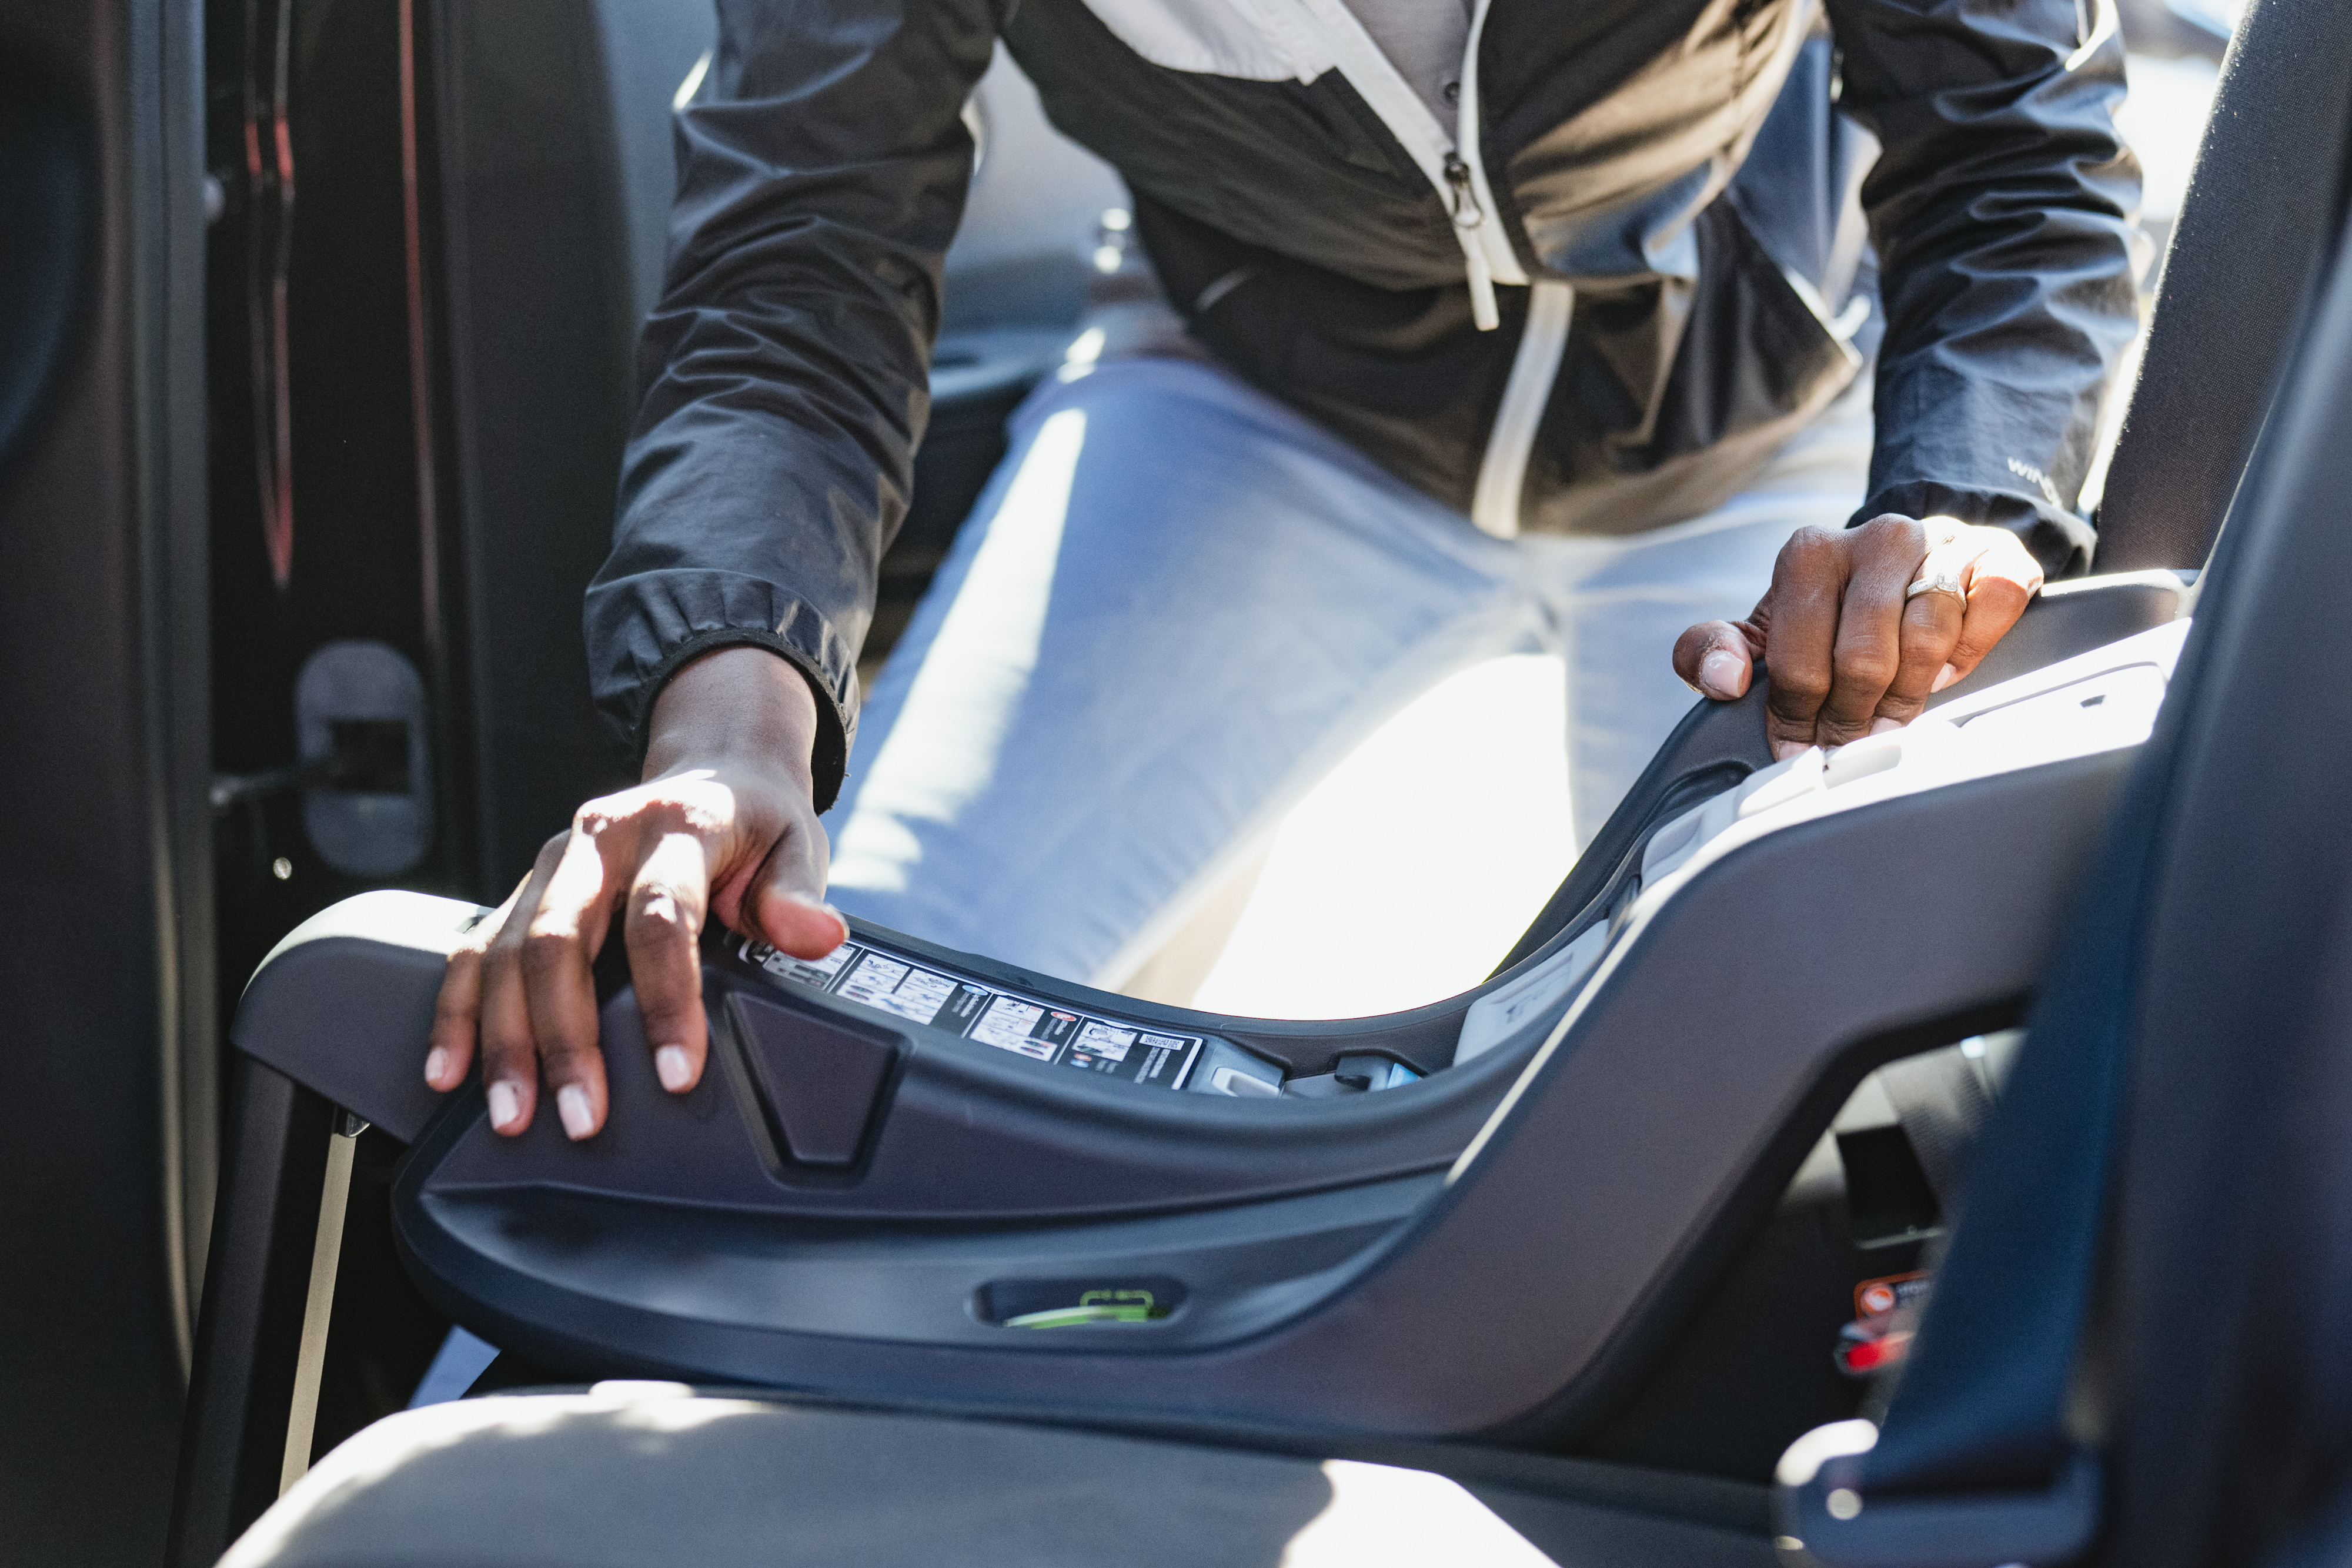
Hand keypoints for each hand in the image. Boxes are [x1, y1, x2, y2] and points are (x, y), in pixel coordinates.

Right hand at [424, 647, 848, 1138]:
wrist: (712, 770)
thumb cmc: (754, 822)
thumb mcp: (797, 845)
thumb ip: (798, 893)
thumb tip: (816, 934)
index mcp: (675, 826)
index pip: (661, 916)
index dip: (666, 998)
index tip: (676, 1074)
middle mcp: (600, 838)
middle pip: (561, 938)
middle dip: (564, 1035)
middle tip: (582, 1115)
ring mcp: (552, 863)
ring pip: (508, 951)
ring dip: (504, 1039)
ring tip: (513, 1114)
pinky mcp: (524, 890)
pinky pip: (476, 950)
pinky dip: (458, 1012)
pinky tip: (451, 1070)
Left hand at [1673, 515, 2042, 757]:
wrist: (1911, 560)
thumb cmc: (1828, 610)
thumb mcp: (1762, 629)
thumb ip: (1712, 650)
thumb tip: (1724, 683)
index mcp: (1809, 553)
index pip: (1797, 657)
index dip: (1795, 716)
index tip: (1797, 751)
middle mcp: (1876, 539)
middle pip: (1862, 657)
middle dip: (1851, 716)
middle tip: (1848, 744)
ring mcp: (1941, 543)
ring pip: (1926, 639)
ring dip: (1908, 695)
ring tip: (1892, 717)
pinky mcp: (1997, 556)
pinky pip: (1990, 610)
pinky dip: (1969, 653)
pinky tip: (1945, 672)